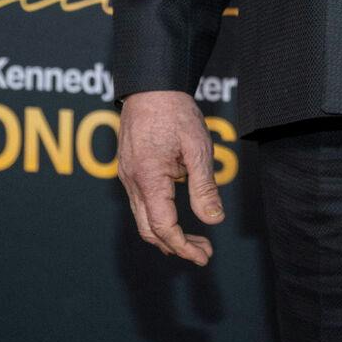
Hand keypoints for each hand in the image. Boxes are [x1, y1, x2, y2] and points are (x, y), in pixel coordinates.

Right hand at [116, 90, 224, 264]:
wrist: (150, 86)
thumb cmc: (175, 112)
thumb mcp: (197, 148)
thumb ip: (204, 187)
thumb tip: (214, 220)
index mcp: (148, 178)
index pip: (164, 227)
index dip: (184, 246)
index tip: (204, 256)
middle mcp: (132, 181)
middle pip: (149, 229)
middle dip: (176, 245)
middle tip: (204, 251)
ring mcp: (127, 175)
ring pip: (142, 218)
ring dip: (167, 233)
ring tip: (196, 237)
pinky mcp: (129, 169)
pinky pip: (141, 202)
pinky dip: (159, 215)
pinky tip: (179, 211)